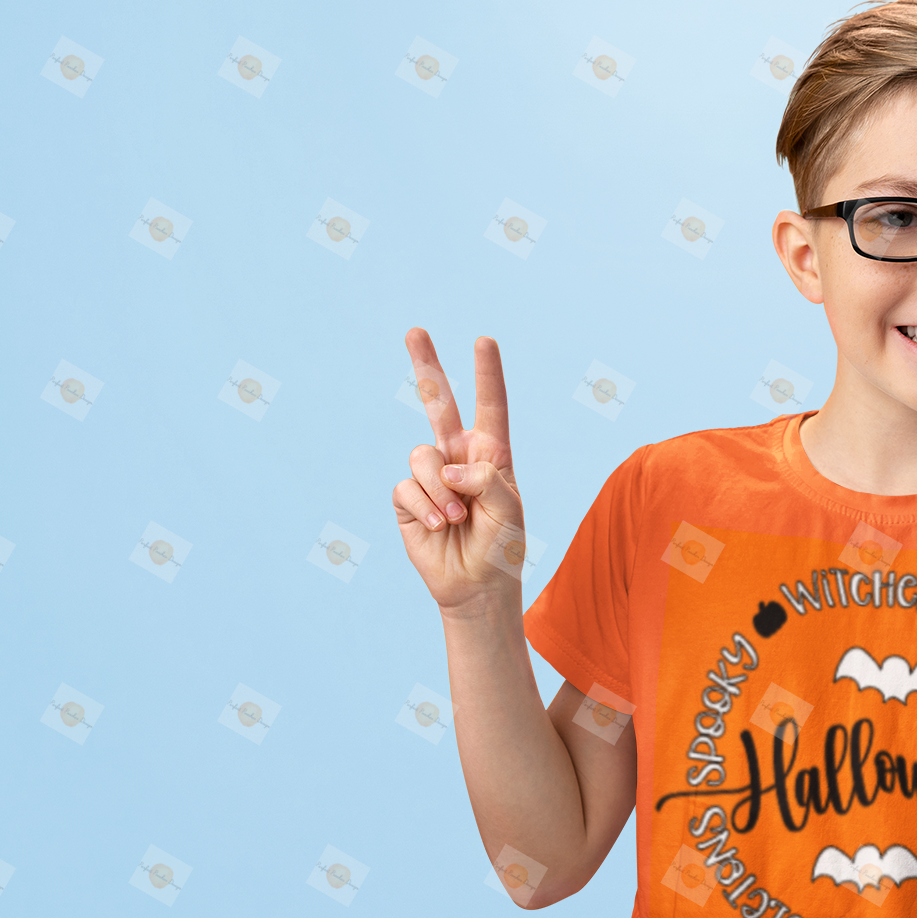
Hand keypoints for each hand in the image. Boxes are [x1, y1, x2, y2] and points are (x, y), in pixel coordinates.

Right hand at [391, 328, 525, 614]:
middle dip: (426, 366)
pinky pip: (407, 486)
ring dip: (440, 490)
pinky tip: (437, 526)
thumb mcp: (509, 509)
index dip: (486, 374)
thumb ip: (485, 479)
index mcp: (491, 454)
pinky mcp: (408, 498)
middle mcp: (458, 458)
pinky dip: (424, 507)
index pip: (490, 407)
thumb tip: (448, 466)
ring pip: (423, 456)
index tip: (484, 341)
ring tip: (456, 518)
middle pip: (438, 404)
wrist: (476, 586)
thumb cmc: (502, 546)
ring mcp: (431, 477)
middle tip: (414, 330)